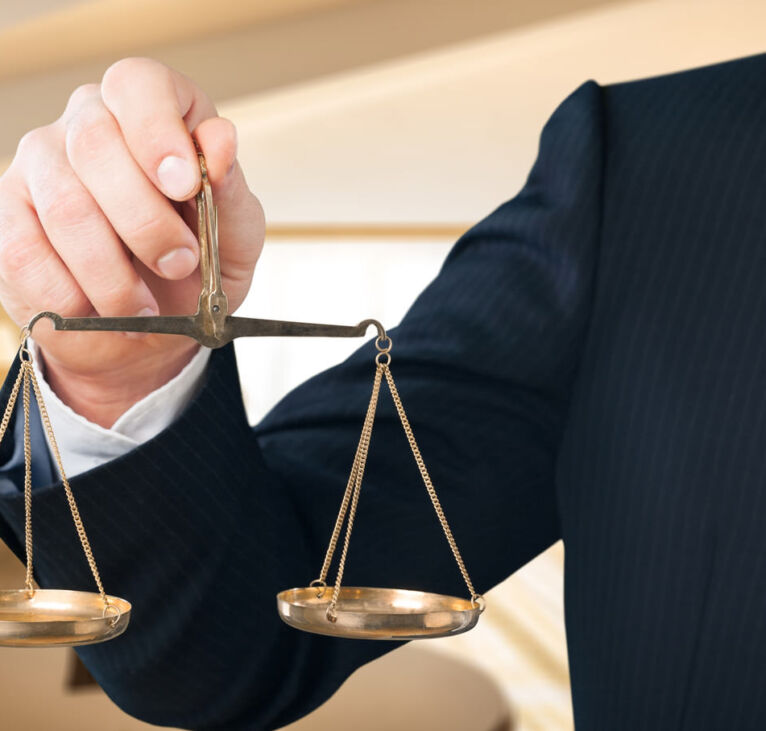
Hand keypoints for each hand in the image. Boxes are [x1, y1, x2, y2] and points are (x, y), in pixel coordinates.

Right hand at [0, 58, 263, 426]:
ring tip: (145, 308)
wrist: (158, 318)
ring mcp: (40, 167)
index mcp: (153, 111)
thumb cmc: (201, 262)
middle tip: (180, 264)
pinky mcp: (10, 217)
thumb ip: (231, 190)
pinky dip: (71, 297)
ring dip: (112, 273)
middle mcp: (87, 123)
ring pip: (63, 207)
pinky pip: (24, 253)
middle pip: (95, 145)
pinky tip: (102, 315)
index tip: (184, 187)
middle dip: (146, 221)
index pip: (140, 85)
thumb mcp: (236, 233)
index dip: (159, 132)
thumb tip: (220, 143)